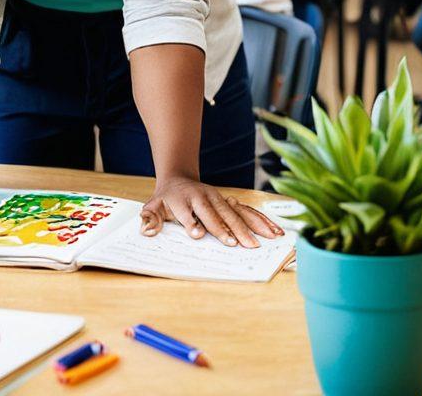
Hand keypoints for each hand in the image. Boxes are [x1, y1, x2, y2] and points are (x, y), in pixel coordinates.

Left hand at [140, 175, 283, 248]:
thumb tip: (146, 228)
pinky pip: (247, 211)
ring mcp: (219, 198)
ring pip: (235, 212)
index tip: (197, 234)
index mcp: (183, 200)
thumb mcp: (154, 206)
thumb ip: (150, 218)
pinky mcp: (229, 201)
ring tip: (263, 240)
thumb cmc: (167, 198)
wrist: (180, 178)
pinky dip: (261, 220)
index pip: (187, 212)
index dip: (191, 222)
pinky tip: (275, 230)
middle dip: (226, 228)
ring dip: (249, 226)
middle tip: (236, 244)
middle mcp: (203, 197)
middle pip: (215, 213)